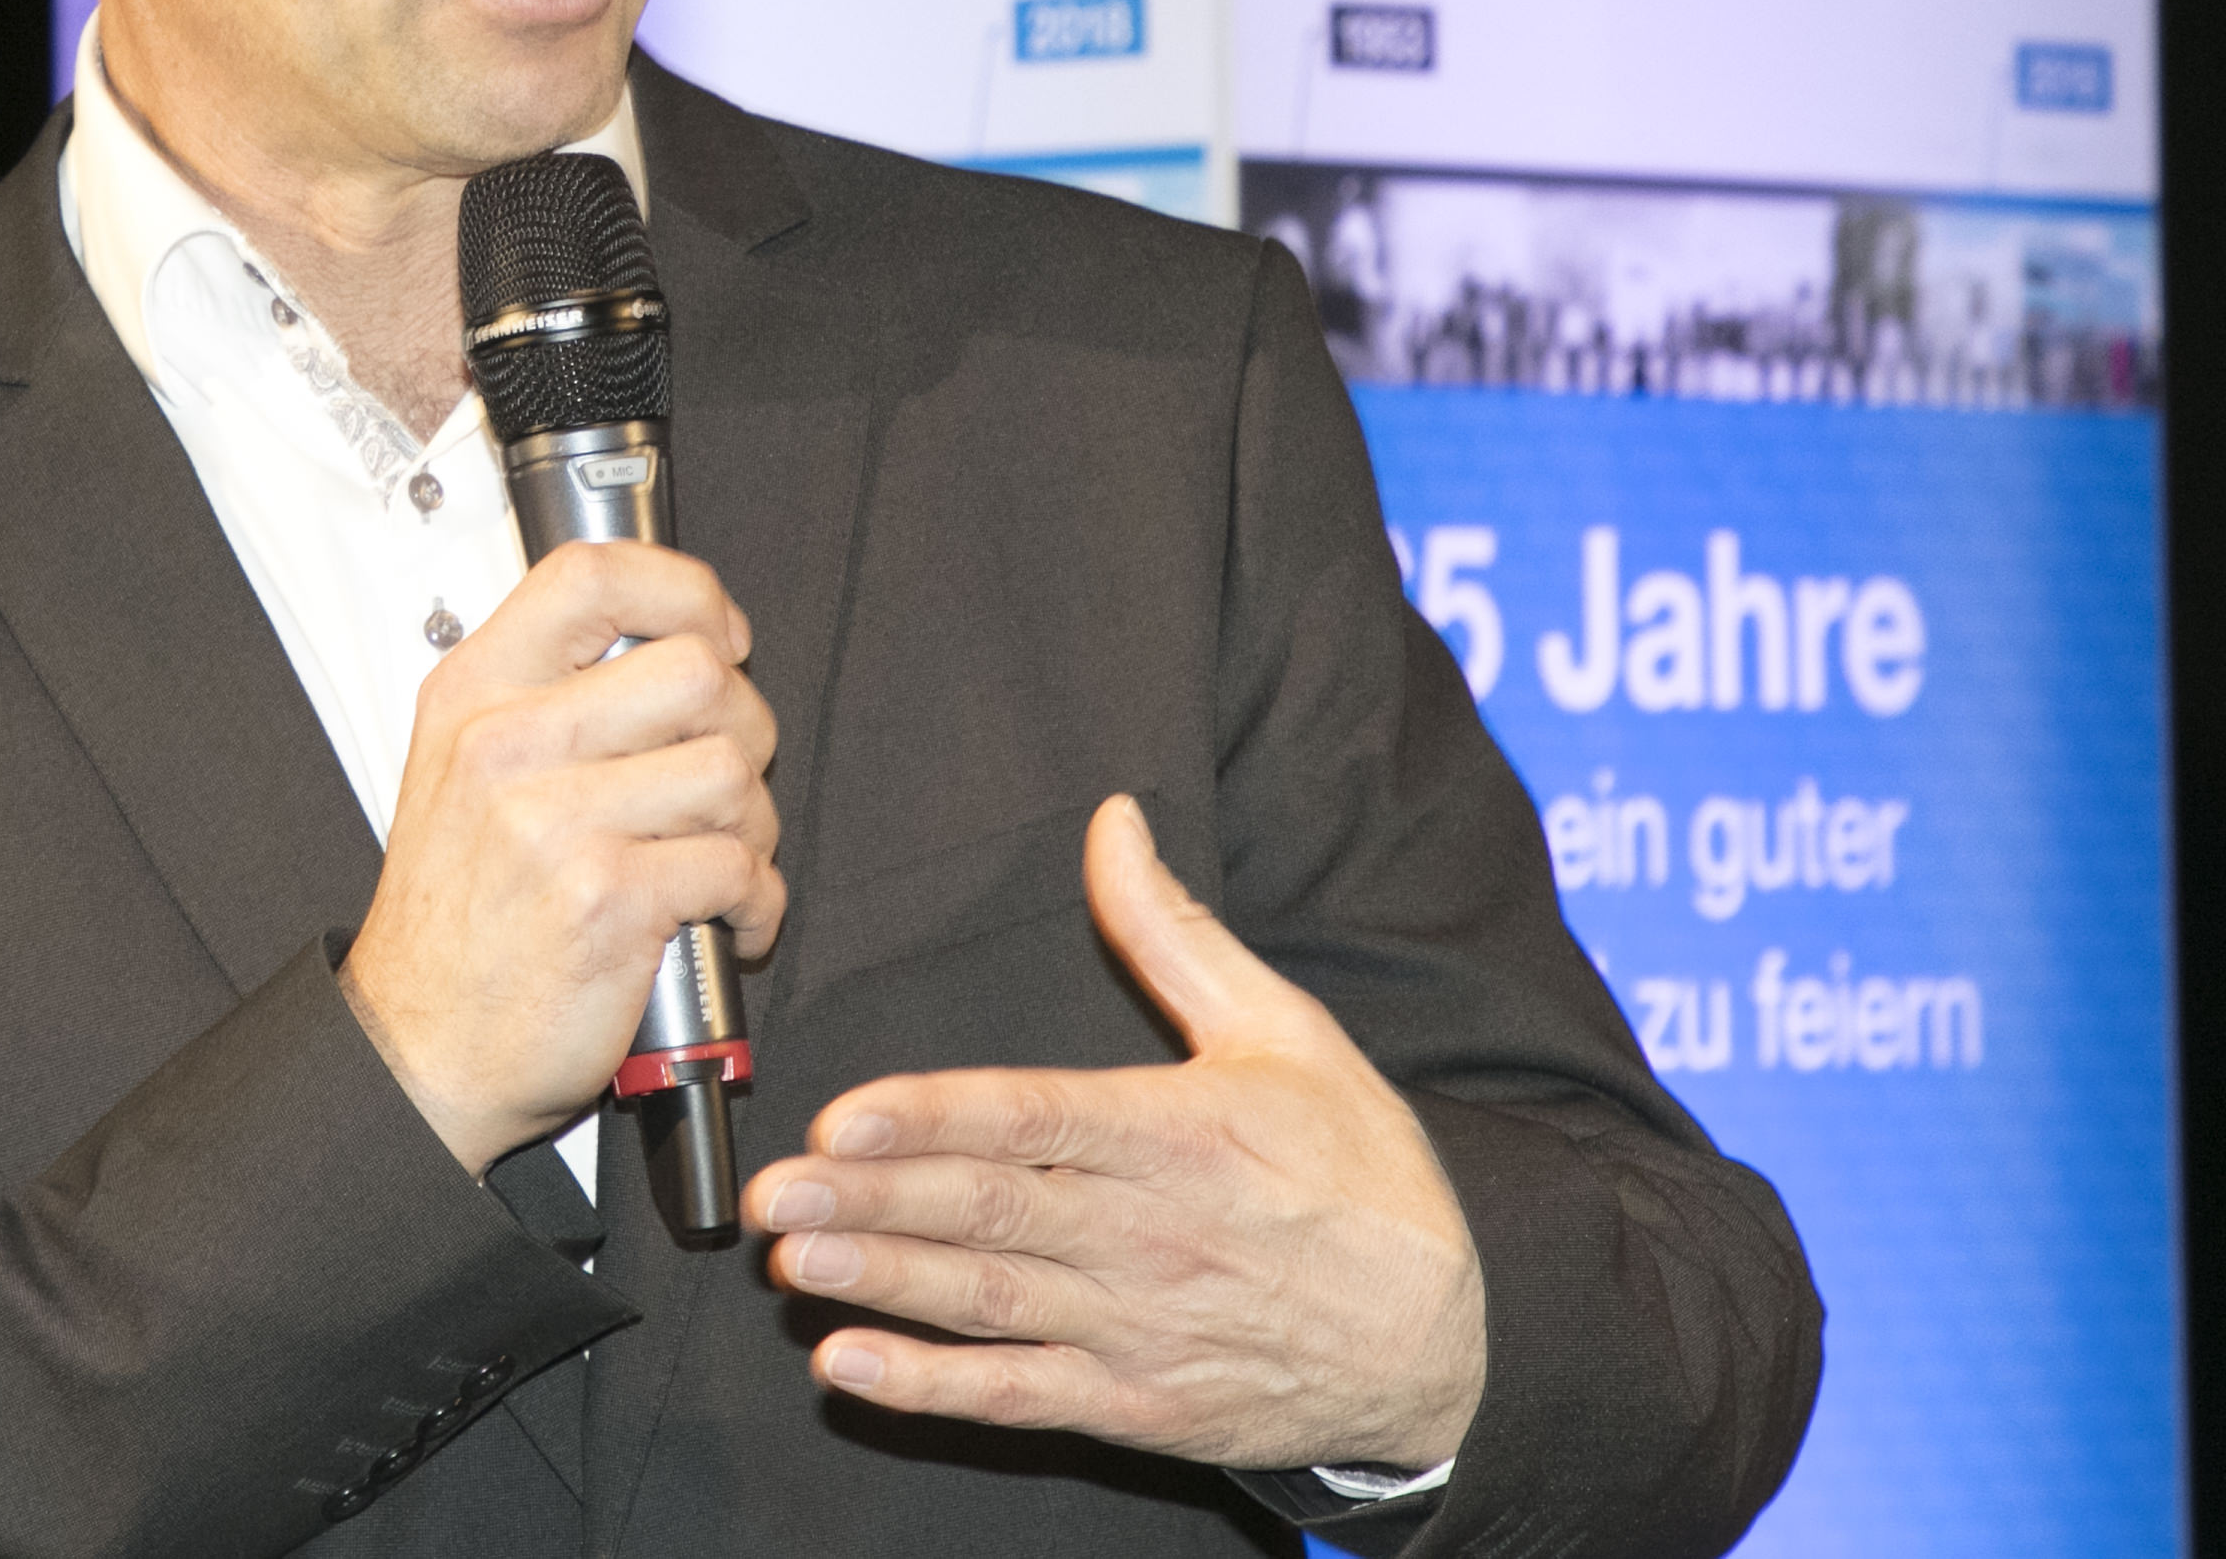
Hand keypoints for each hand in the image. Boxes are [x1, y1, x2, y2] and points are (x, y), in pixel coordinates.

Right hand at [341, 541, 784, 1172]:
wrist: (420, 1050)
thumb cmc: (457, 921)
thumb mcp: (462, 770)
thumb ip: (546, 695)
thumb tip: (671, 638)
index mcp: (475, 694)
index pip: (593, 574)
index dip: (684, 590)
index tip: (717, 632)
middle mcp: (509, 745)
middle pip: (696, 670)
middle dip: (746, 726)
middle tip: (727, 776)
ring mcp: (555, 820)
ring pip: (732, 769)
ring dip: (755, 824)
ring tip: (721, 858)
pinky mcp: (606, 900)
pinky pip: (739, 867)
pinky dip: (757, 902)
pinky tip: (725, 920)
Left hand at [740, 794, 1484, 1473]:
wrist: (1452, 1342)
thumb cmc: (1362, 1174)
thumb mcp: (1288, 1031)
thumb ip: (1177, 932)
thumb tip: (1112, 819)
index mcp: (1183, 1134)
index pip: (1039, 1120)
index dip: (937, 1118)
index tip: (847, 1113)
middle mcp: (1153, 1234)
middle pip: (993, 1213)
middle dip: (875, 1201)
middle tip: (774, 1190)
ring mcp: (1143, 1328)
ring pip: (993, 1304)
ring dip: (886, 1284)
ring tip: (795, 1260)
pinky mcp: (1140, 1407)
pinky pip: (1023, 1398)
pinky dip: (935, 1388)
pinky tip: (855, 1365)